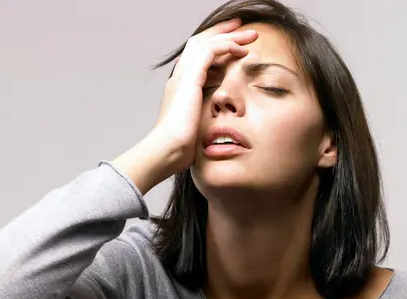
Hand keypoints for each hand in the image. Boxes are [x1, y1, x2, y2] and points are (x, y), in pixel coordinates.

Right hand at [149, 18, 257, 174]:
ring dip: (230, 36)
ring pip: (207, 42)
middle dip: (222, 33)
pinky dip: (227, 45)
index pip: (197, 57)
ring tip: (251, 35)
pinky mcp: (190, 78)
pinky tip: (242, 50)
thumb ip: (207, 116)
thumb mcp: (197, 126)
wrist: (168, 149)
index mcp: (181, 87)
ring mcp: (183, 76)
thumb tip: (220, 118)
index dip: (216, 47)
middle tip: (242, 28)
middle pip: (200, 43)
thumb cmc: (181, 146)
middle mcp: (180, 77)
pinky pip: (211, 50)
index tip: (235, 45)